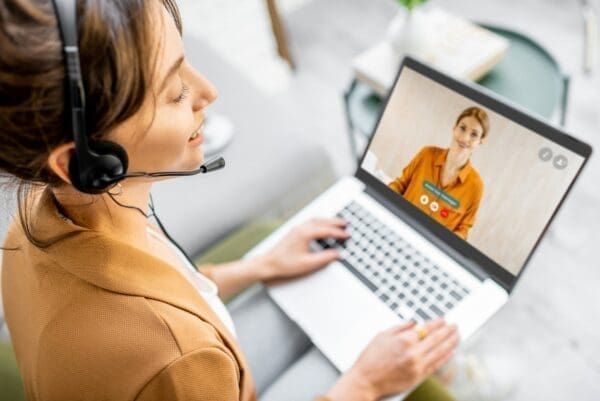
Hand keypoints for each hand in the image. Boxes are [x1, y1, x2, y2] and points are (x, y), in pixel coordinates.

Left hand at [259, 218, 348, 280]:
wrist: (269, 264)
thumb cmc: (285, 264)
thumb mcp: (308, 264)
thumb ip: (324, 258)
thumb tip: (336, 254)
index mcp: (305, 234)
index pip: (326, 230)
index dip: (338, 233)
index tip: (347, 235)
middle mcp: (301, 228)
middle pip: (322, 221)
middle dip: (335, 222)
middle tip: (346, 224)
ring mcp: (297, 229)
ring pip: (315, 220)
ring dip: (327, 221)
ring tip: (336, 223)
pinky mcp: (294, 232)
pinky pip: (310, 222)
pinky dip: (319, 222)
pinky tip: (321, 226)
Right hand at [327, 319, 458, 400]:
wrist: (365, 380)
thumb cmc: (370, 358)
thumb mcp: (382, 336)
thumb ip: (399, 328)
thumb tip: (413, 323)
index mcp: (404, 340)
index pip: (426, 328)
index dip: (437, 323)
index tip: (444, 320)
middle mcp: (413, 352)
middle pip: (436, 339)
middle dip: (448, 331)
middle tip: (455, 326)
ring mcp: (417, 365)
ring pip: (439, 352)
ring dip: (450, 343)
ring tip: (457, 336)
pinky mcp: (418, 377)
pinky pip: (436, 365)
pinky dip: (445, 358)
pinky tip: (450, 352)